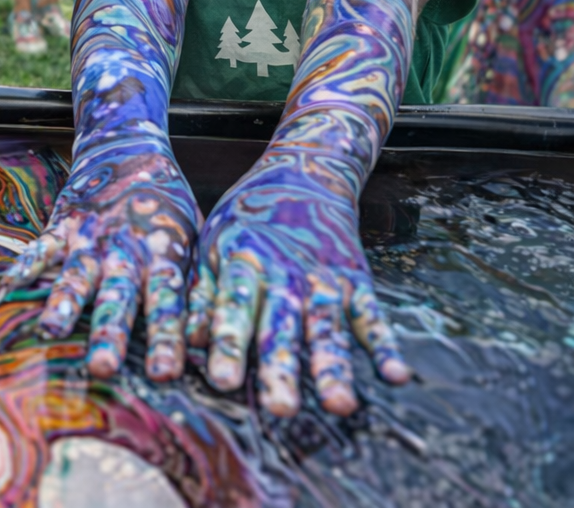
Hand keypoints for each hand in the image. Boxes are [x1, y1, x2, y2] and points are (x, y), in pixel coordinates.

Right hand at [4, 151, 198, 379]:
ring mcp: (90, 238)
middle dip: (109, 333)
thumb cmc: (166, 207)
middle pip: (118, 297)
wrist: (127, 149)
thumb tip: (208, 341)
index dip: (164, 338)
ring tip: (50, 330)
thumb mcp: (194, 240)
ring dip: (64, 303)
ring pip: (76, 275)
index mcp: (161, 257)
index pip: (166, 304)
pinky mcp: (63, 225)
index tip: (162, 373)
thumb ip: (199, 288)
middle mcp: (124, 251)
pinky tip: (7, 287)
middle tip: (103, 367)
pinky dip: (25, 267)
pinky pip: (42, 248)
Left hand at [190, 166, 409, 416]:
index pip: (233, 311)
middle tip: (280, 410)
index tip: (222, 382)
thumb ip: (204, 295)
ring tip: (340, 406)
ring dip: (334, 368)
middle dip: (281, 368)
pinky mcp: (356, 282)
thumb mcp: (214, 246)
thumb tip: (187, 344)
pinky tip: (396, 377)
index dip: (228, 345)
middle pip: (282, 327)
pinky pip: (372, 317)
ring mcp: (324, 280)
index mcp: (243, 266)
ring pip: (328, 328)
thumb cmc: (247, 219)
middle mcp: (285, 277)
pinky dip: (385, 345)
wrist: (305, 174)